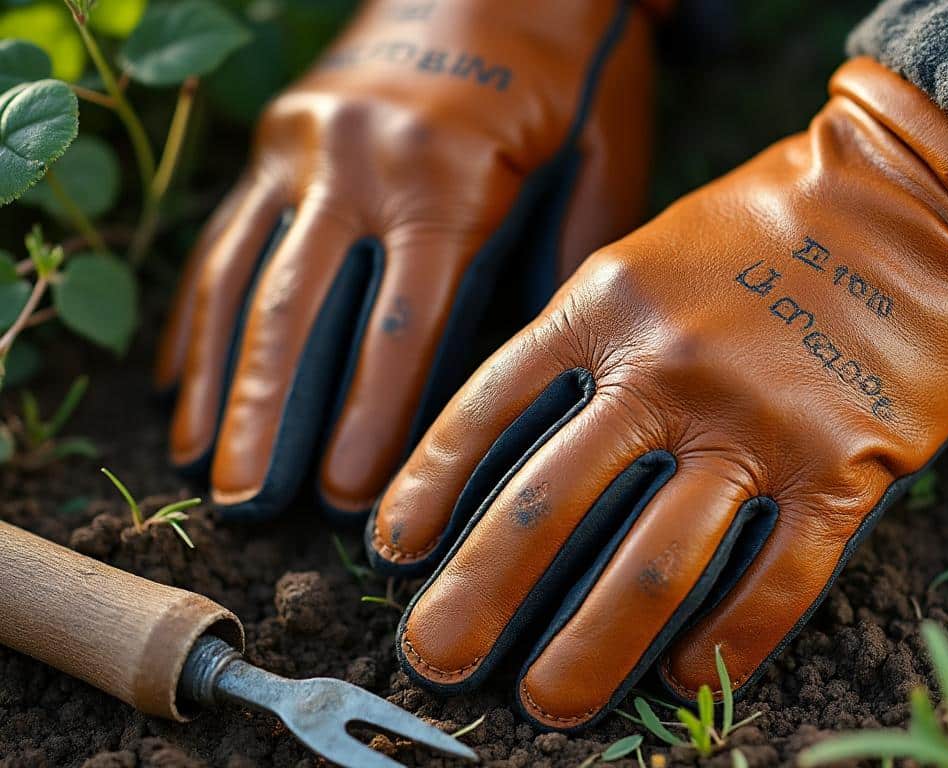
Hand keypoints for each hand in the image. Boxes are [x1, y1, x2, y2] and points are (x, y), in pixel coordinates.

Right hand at [154, 0, 654, 518]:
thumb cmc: (574, 70)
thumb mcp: (606, 157)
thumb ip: (574, 265)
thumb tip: (549, 377)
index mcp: (450, 174)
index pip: (403, 323)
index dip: (370, 418)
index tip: (348, 499)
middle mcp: (362, 160)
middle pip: (300, 311)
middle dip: (270, 416)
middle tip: (247, 504)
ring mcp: (309, 142)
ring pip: (246, 275)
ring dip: (219, 376)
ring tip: (200, 460)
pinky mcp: (281, 133)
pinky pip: (228, 232)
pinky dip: (201, 310)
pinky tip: (185, 377)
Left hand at [366, 57, 947, 728]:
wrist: (917, 198)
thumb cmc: (778, 221)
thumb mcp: (651, 248)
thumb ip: (589, 332)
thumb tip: (527, 432)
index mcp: (608, 307)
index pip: (488, 411)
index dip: (430, 487)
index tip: (395, 547)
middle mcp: (667, 373)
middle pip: (549, 508)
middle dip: (478, 596)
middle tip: (435, 658)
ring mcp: (755, 427)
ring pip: (652, 568)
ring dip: (589, 650)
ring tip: (548, 703)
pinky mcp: (840, 469)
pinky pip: (774, 583)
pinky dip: (726, 644)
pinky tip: (688, 677)